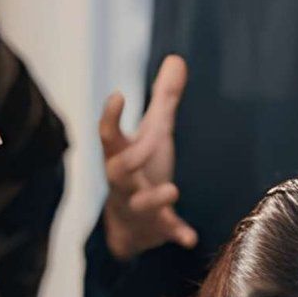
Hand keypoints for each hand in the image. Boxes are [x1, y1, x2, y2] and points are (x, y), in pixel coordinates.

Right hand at [99, 54, 197, 260]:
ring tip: (174, 190)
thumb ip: (164, 100)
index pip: (108, 135)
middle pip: (117, 171)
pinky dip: (176, 234)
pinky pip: (164, 232)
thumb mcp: (153, 134)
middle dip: (130, 159)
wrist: (128, 226)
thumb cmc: (141, 170)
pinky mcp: (155, 228)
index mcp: (121, 156)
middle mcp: (124, 182)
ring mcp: (138, 207)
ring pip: (139, 204)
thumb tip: (176, 58)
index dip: (110, 117)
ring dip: (155, 198)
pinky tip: (189, 238)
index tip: (118, 95)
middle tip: (151, 143)